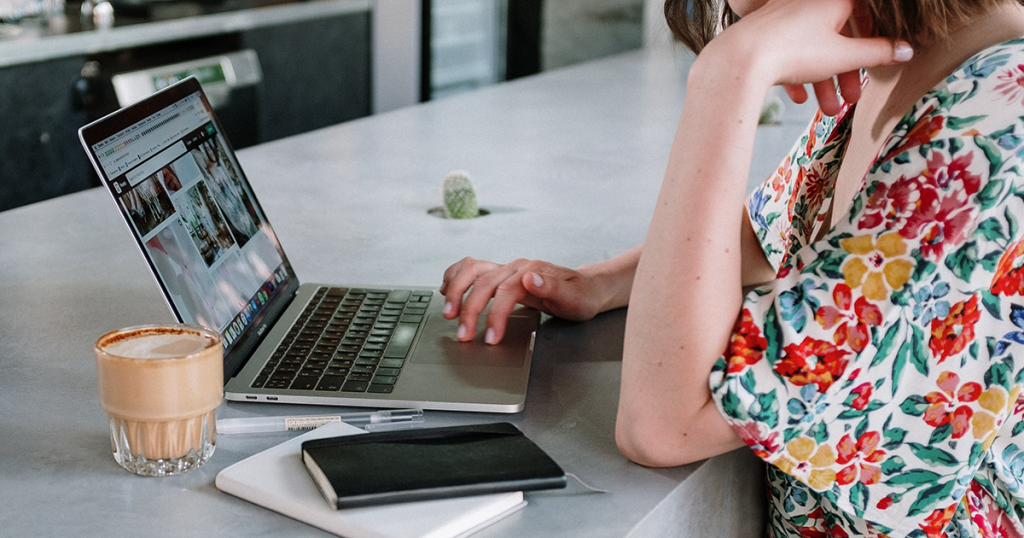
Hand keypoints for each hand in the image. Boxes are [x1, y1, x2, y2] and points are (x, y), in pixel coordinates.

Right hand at [440, 257, 604, 344]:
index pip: (505, 290)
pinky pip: (472, 269)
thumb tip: (530, 278)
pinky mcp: (500, 275)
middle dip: (469, 309)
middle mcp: (516, 267)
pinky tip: (446, 289)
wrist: (585, 288)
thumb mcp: (574, 297)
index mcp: (533, 271)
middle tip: (463, 334)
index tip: (490, 338)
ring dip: (456, 291)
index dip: (495, 315)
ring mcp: (507, 268)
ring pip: (472, 271)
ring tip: (448, 314)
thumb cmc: (581, 297)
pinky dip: (455, 276)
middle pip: (484, 282)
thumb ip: (553, 286)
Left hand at [712, 0, 911, 115]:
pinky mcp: (764, 34)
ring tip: (826, 111)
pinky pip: (786, 53)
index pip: (864, 15)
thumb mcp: (844, 56)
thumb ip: (878, 53)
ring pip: (811, 50)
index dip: (874, 40)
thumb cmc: (794, 52)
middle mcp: (808, 3)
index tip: (878, 62)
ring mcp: (784, 17)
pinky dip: (796, 75)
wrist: (740, 59)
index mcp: (834, 0)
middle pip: (837, 38)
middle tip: (852, 100)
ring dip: (823, 82)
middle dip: (846, 73)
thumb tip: (908, 51)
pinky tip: (797, 98)